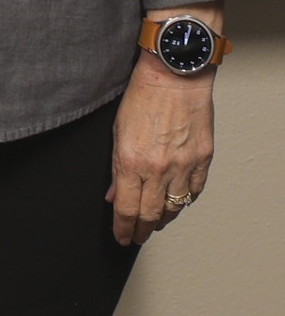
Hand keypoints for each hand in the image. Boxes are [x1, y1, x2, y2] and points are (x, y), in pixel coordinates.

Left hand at [107, 58, 214, 245]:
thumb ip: (116, 168)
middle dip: (141, 230)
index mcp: (132, 161)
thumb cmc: (142, 98)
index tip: (121, 236)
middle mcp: (159, 168)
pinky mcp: (202, 160)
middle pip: (150, 214)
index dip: (123, 227)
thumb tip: (114, 195)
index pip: (127, 208)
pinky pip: (194, 192)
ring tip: (153, 223)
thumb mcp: (117, 132)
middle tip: (136, 237)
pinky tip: (175, 204)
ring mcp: (183, 166)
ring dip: (162, 219)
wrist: (174, 78)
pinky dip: (184, 202)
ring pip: (174, 207)